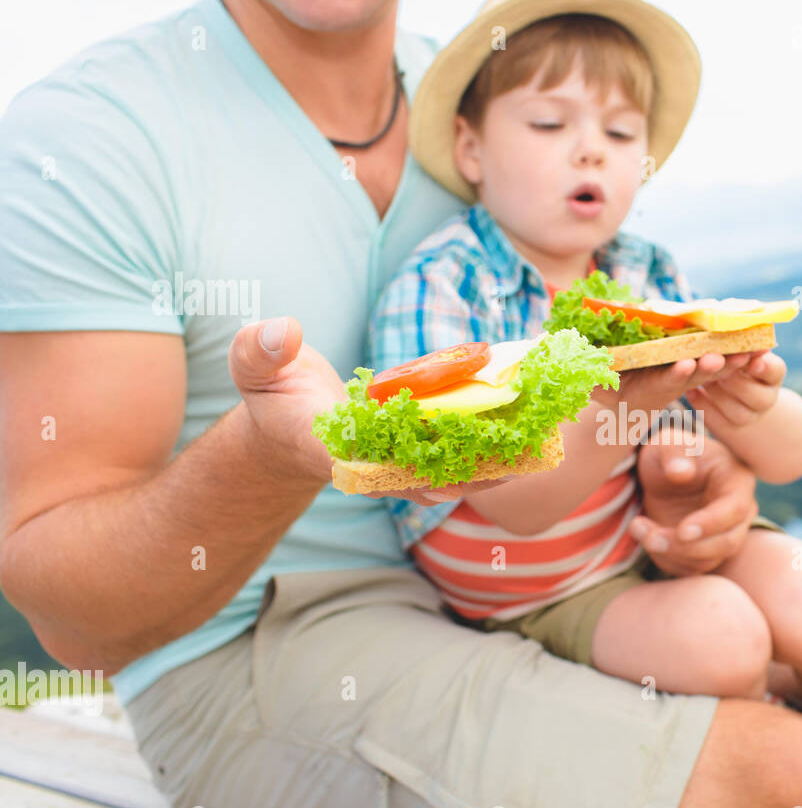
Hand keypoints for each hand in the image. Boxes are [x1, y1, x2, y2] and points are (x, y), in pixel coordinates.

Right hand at [228, 316, 520, 504]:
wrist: (290, 422)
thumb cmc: (273, 395)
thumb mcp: (253, 368)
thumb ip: (259, 351)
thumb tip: (281, 330)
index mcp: (334, 451)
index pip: (372, 464)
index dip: (411, 464)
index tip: (451, 460)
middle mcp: (376, 469)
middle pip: (431, 477)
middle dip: (476, 465)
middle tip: (521, 446)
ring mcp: (402, 470)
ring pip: (456, 474)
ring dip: (498, 459)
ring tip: (542, 434)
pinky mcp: (421, 459)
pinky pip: (463, 458)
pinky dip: (497, 446)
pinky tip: (534, 425)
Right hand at [592, 351, 755, 419]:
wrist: (625, 404)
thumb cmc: (604, 391)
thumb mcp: (593, 385)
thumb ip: (587, 374)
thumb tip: (559, 355)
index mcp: (650, 389)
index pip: (665, 381)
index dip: (675, 375)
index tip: (686, 367)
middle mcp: (671, 381)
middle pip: (696, 374)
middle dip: (710, 366)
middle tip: (724, 357)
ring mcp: (685, 372)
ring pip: (712, 365)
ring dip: (730, 358)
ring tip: (750, 349)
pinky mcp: (695, 362)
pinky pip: (718, 355)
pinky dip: (734, 349)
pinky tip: (755, 340)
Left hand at [633, 432, 757, 575]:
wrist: (663, 474)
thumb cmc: (670, 453)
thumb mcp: (668, 443)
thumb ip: (674, 452)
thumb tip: (680, 473)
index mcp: (737, 480)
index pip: (735, 509)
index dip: (710, 523)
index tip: (682, 530)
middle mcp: (739, 512)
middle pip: (727, 542)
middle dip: (687, 546)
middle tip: (650, 538)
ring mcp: (725, 535)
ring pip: (707, 559)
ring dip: (670, 553)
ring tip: (638, 527)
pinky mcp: (706, 552)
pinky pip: (691, 568)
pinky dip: (665, 559)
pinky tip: (645, 535)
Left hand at [686, 350, 784, 427]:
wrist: (728, 386)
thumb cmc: (730, 354)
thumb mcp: (737, 346)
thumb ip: (738, 341)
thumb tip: (729, 319)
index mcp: (773, 373)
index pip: (775, 371)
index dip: (765, 367)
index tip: (752, 361)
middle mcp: (766, 398)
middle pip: (758, 398)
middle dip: (734, 381)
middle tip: (714, 363)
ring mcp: (750, 416)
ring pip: (738, 414)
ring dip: (717, 394)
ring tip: (699, 378)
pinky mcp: (729, 427)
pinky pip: (718, 422)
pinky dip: (703, 405)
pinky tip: (691, 392)